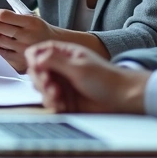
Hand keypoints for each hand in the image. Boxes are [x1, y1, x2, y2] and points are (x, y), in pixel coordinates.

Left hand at [0, 9, 61, 71]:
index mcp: (31, 22)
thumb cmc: (38, 30)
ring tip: (4, 36)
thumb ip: (9, 19)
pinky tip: (5, 46)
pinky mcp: (20, 63)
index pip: (3, 16)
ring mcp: (23, 51)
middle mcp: (27, 37)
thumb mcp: (30, 18)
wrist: (55, 47)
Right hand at [25, 41, 148, 113]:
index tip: (37, 69)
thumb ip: (54, 61)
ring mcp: (62, 83)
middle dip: (41, 81)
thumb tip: (35, 58)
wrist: (122, 98)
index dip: (34, 60)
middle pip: (36, 71)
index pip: (38, 51)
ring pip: (41, 88)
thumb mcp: (78, 67)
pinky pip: (49, 101)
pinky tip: (62, 106)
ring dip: (46, 94)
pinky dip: (53, 104)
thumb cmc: (105, 79)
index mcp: (64, 54)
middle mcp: (60, 67)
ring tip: (58, 98)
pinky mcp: (64, 99)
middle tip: (51, 87)